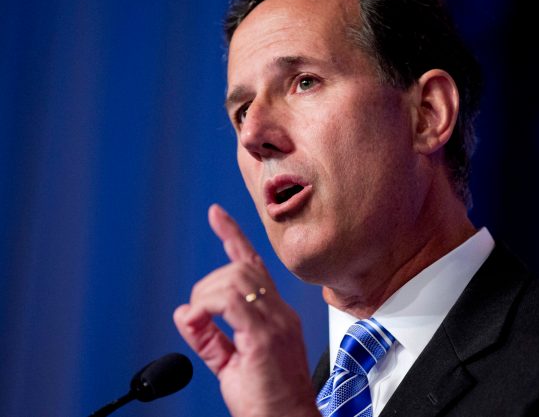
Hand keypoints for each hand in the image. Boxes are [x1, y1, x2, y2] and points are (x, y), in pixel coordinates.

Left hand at [174, 204, 319, 416]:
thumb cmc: (266, 403)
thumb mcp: (231, 365)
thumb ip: (209, 338)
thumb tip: (184, 313)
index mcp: (277, 316)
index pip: (255, 266)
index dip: (234, 237)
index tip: (217, 215)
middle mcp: (279, 314)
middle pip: (241, 268)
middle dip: (208, 282)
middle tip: (196, 312)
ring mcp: (275, 323)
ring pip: (235, 278)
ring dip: (205, 294)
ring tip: (198, 320)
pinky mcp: (264, 338)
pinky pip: (231, 301)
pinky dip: (207, 306)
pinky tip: (198, 321)